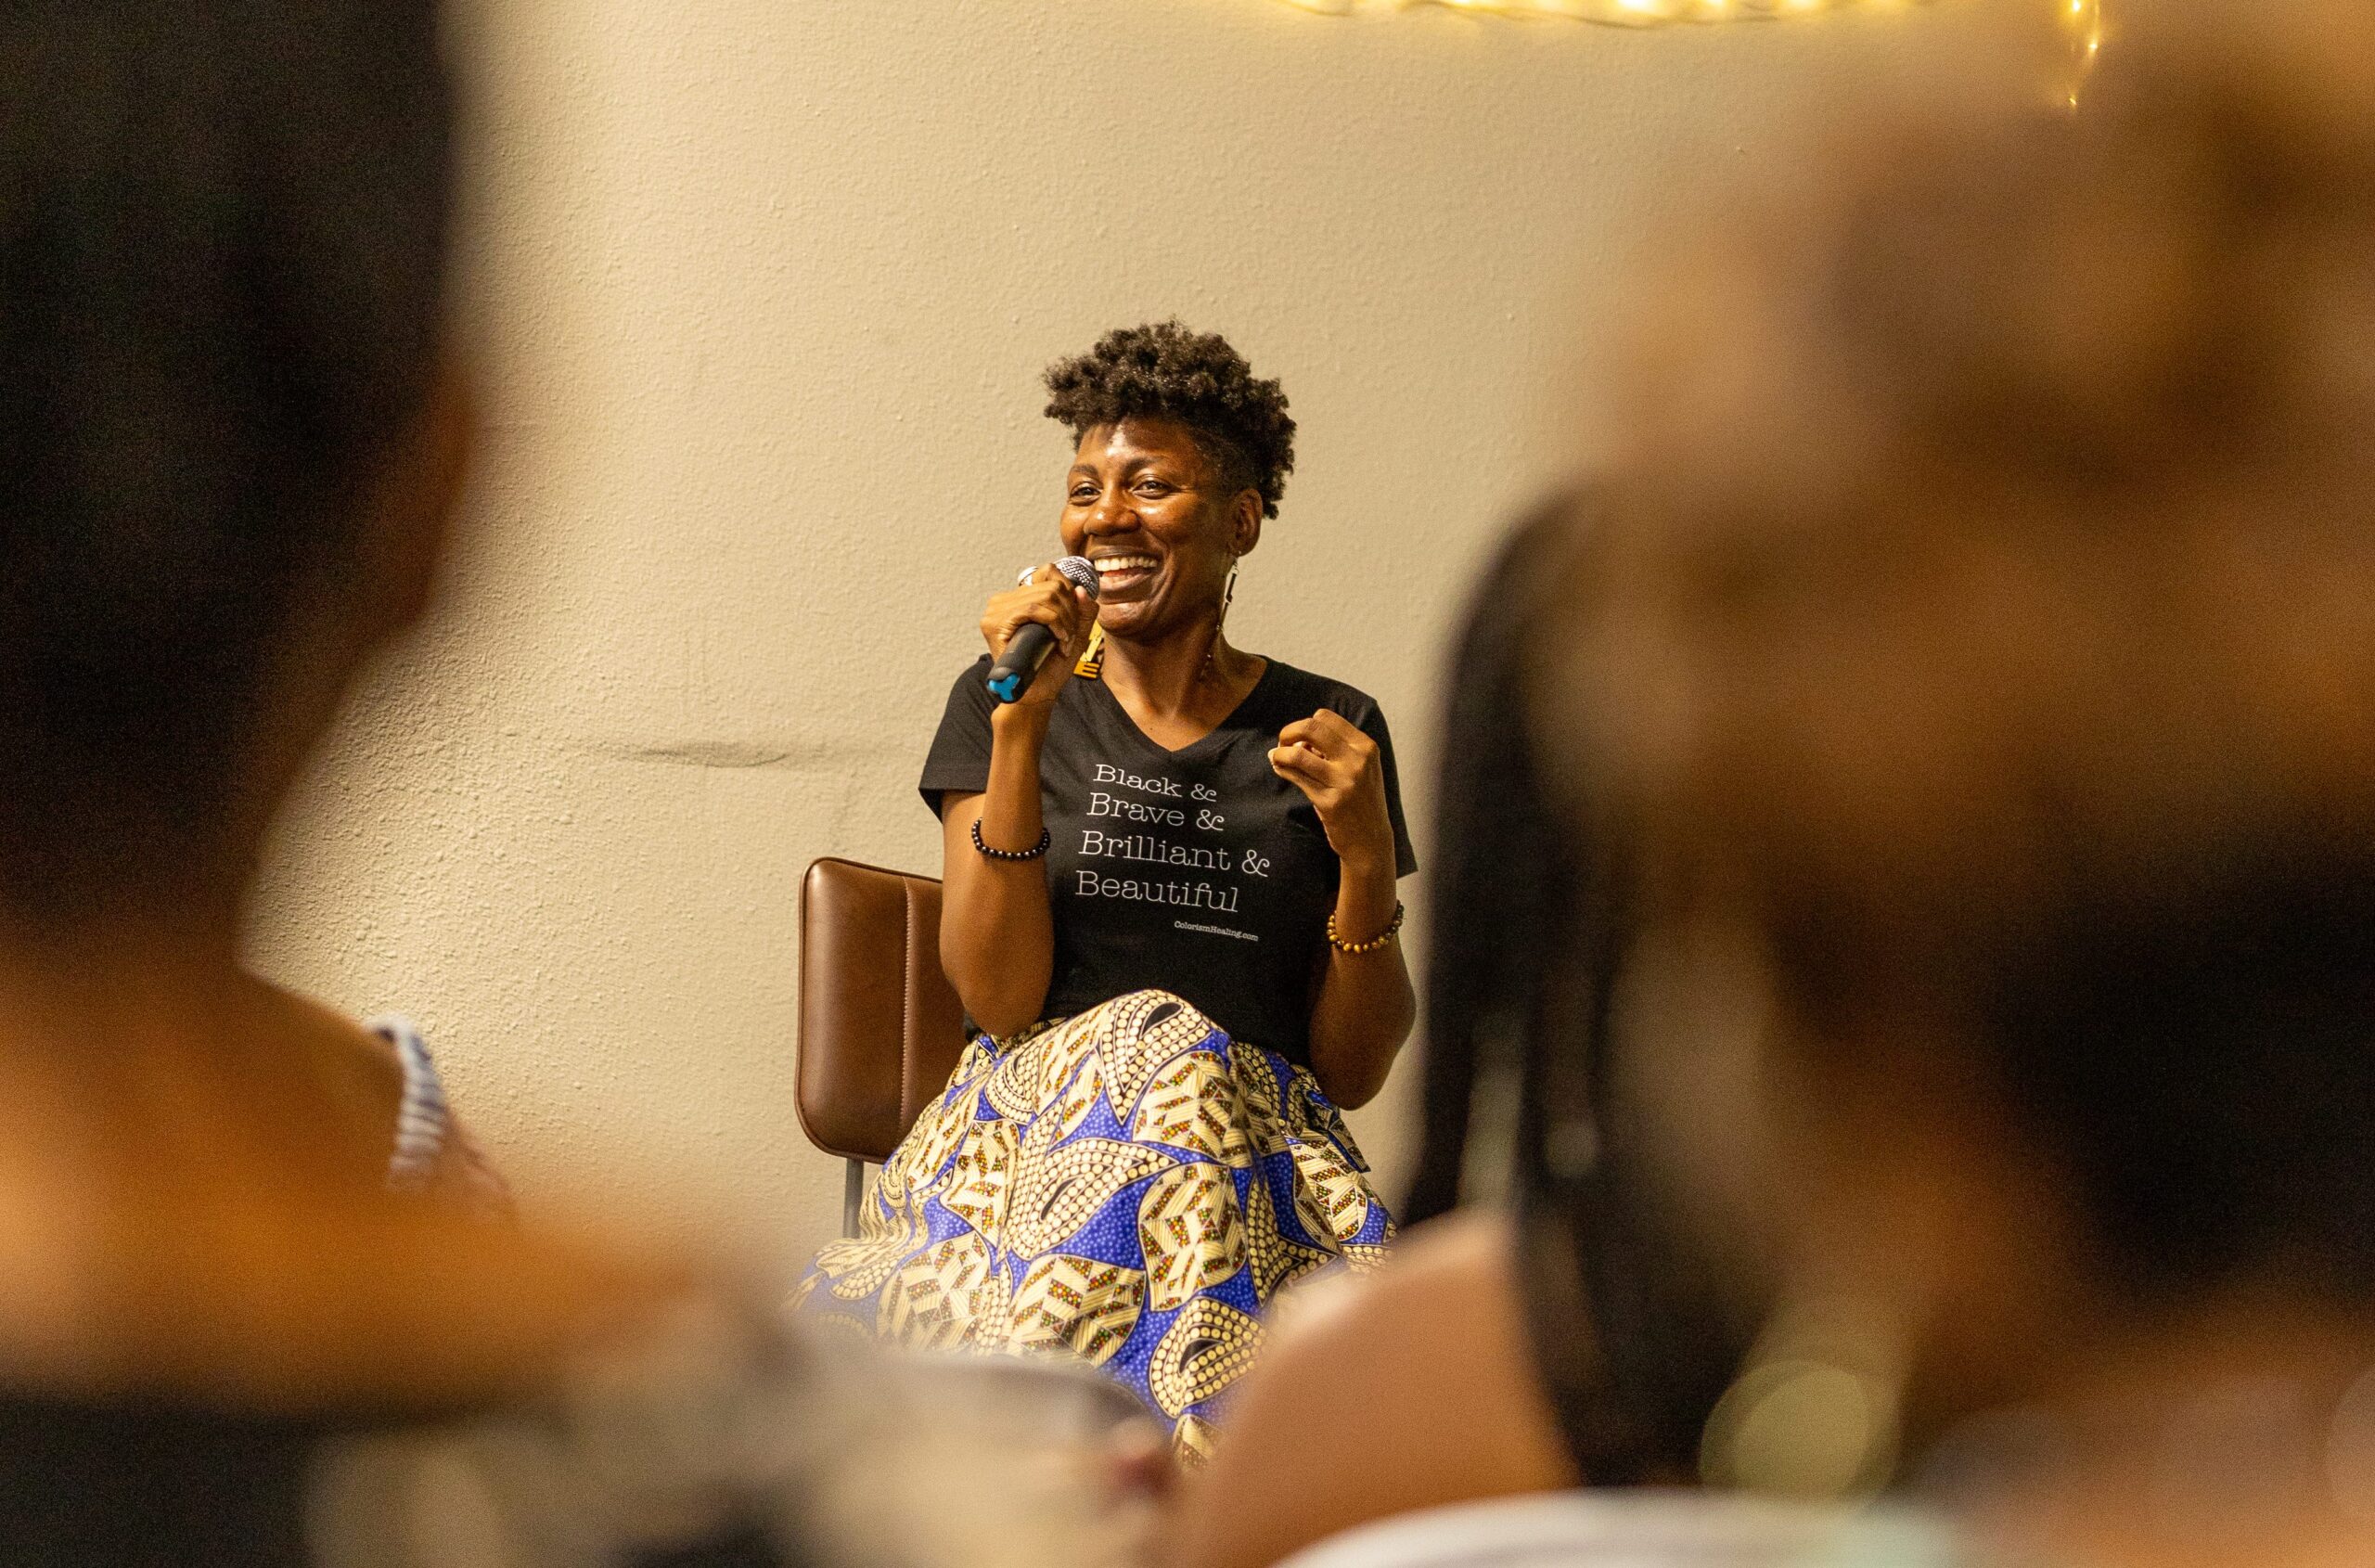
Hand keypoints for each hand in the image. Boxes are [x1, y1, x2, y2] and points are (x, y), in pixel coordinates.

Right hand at [981, 564, 1095, 707]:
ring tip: (1063, 641)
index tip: (1072, 617)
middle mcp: (1004, 601)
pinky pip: (1034, 609)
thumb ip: (1083, 612)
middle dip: (1070, 612)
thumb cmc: (1050, 667)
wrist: (1036, 694)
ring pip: (1046, 596)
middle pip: (1052, 585)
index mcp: (1019, 599)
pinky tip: (1057, 640)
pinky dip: (1054, 623)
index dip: (1068, 591)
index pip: (1048, 573)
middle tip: (1069, 636)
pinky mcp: (994, 623)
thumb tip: (1081, 590)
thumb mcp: (1074, 635)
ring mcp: (996, 611)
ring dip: (1064, 620)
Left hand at [1269, 709, 1395, 873]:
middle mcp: (1357, 760)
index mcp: (1366, 747)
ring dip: (1280, 753)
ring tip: (1276, 757)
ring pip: (1298, 754)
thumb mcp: (1358, 768)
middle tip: (1282, 742)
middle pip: (1311, 728)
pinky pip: (1296, 777)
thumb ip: (1333, 750)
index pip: (1326, 718)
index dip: (1305, 724)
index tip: (1298, 737)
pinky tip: (1279, 768)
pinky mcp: (1329, 802)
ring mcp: (1344, 781)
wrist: (1371, 840)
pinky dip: (1282, 768)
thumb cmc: (1361, 801)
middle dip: (1289, 732)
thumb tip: (1297, 739)